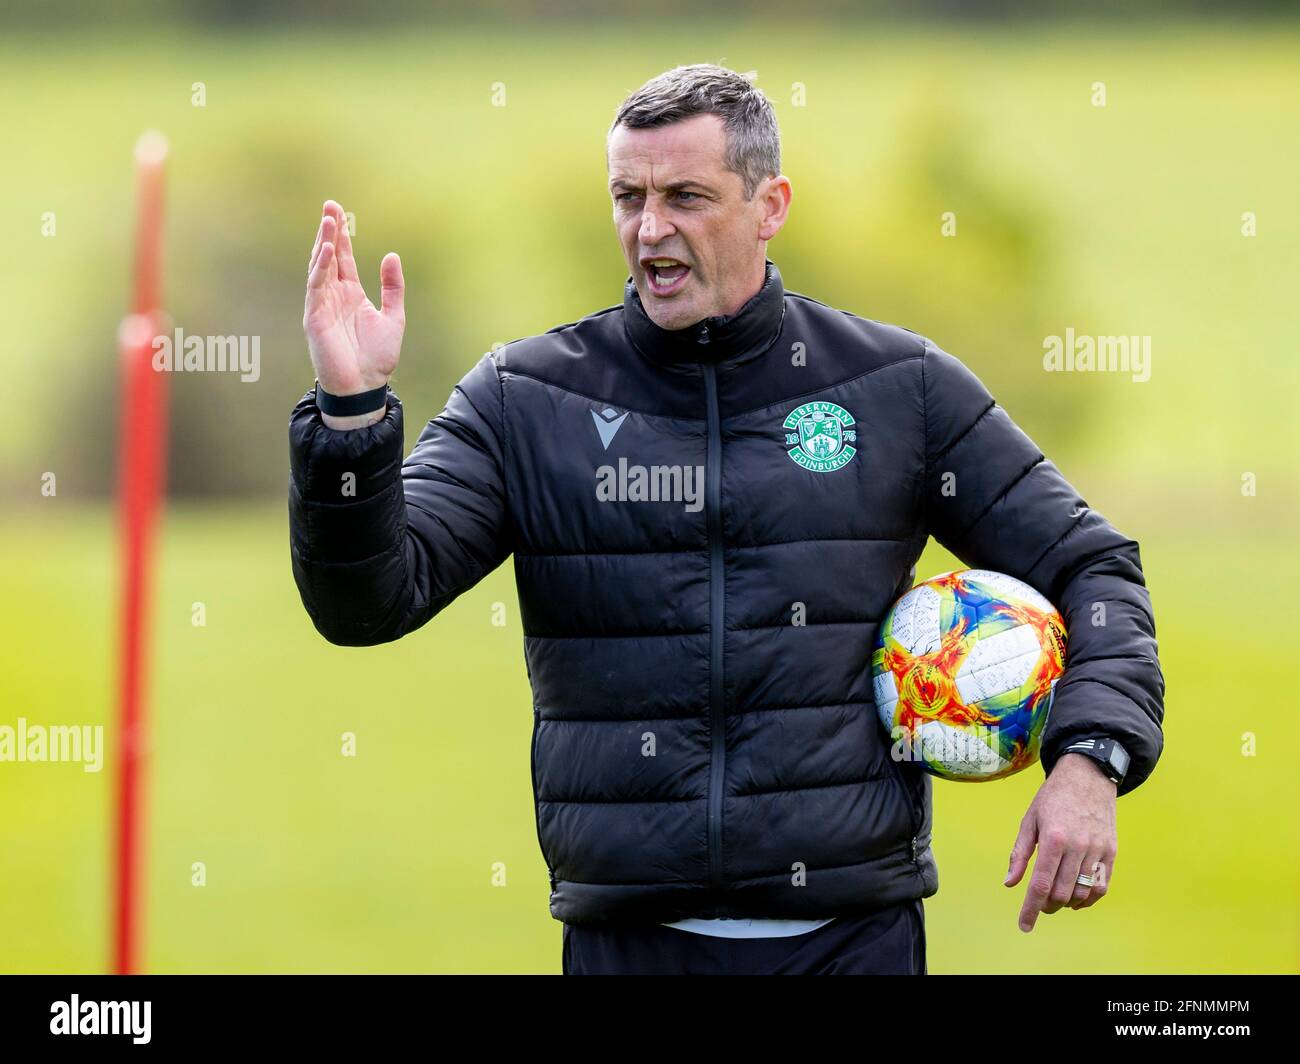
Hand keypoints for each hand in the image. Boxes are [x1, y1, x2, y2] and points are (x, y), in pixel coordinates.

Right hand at [303, 200, 404, 420]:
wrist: (365, 387)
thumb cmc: (377, 358)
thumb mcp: (394, 317)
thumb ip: (393, 288)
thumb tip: (391, 255)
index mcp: (351, 295)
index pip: (343, 258)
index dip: (341, 235)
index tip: (339, 212)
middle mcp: (334, 297)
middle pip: (328, 257)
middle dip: (328, 231)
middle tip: (330, 206)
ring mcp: (322, 306)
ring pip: (319, 267)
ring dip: (323, 244)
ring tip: (328, 221)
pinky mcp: (315, 318)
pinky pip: (315, 288)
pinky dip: (320, 268)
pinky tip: (326, 250)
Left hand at [1004, 753, 1117, 931]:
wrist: (1087, 776)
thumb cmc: (1053, 797)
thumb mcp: (1029, 820)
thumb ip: (1019, 853)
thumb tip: (1010, 883)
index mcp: (1053, 838)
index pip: (1040, 884)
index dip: (1030, 909)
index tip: (1024, 925)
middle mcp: (1077, 846)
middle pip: (1061, 892)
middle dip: (1047, 906)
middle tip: (1039, 904)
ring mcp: (1097, 850)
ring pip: (1082, 893)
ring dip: (1067, 903)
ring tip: (1057, 897)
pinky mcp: (1111, 851)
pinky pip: (1102, 885)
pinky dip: (1089, 898)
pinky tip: (1077, 896)